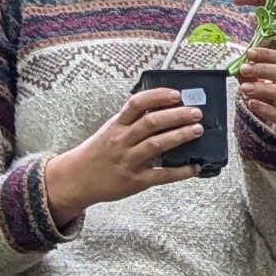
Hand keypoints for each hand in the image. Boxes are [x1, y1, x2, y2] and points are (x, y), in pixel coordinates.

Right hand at [43, 87, 211, 218]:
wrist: (77, 179)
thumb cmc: (97, 153)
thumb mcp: (109, 131)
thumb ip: (130, 122)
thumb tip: (161, 109)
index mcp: (116, 126)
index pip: (136, 104)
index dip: (157, 96)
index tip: (176, 94)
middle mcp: (121, 141)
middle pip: (151, 123)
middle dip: (177, 116)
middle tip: (196, 112)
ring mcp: (129, 161)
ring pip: (157, 145)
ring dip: (180, 136)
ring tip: (197, 130)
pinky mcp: (136, 181)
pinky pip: (162, 175)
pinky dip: (181, 171)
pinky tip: (195, 166)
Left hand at [232, 41, 275, 141]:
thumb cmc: (271, 107)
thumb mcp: (260, 89)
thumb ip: (251, 77)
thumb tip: (239, 66)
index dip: (269, 55)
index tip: (250, 53)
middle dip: (266, 70)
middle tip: (244, 70)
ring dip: (265, 89)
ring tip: (244, 88)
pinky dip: (266, 109)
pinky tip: (251, 104)